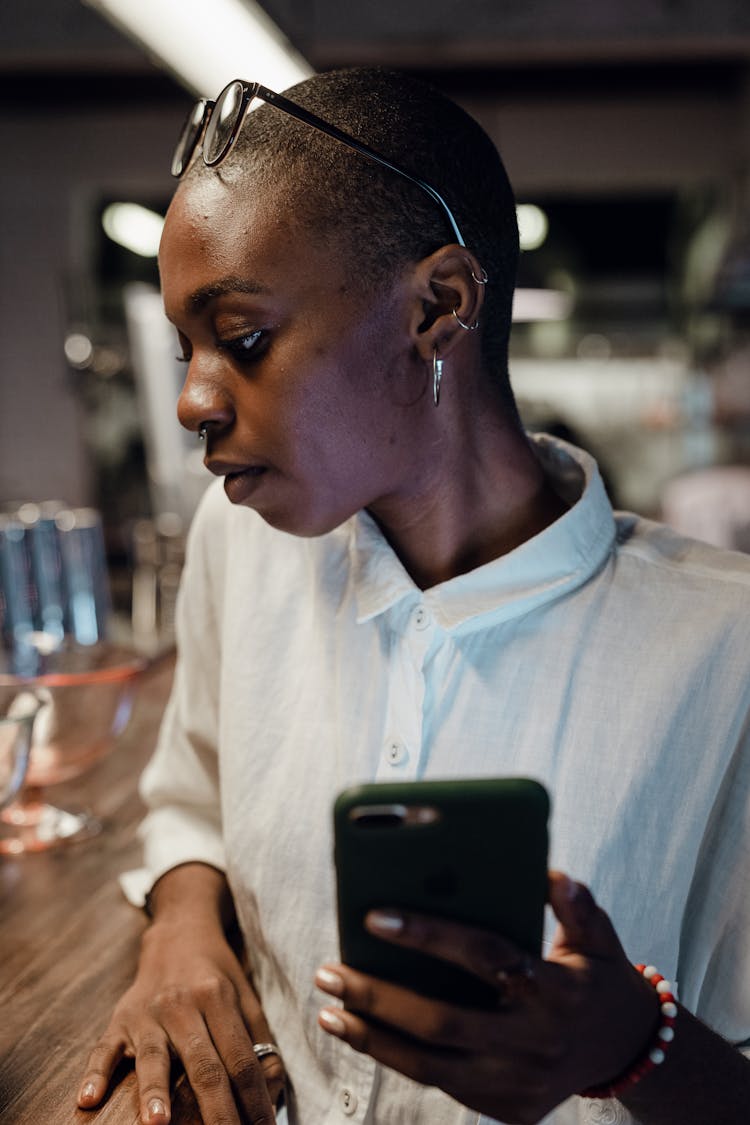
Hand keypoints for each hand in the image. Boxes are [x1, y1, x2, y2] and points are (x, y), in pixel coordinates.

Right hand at [78, 918, 282, 1123]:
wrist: (178, 934)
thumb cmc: (217, 975)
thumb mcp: (245, 996)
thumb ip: (260, 1041)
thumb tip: (273, 1092)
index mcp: (218, 999)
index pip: (240, 1059)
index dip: (254, 1099)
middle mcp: (183, 1005)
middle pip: (203, 1066)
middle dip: (217, 1112)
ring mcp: (148, 1013)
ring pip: (153, 1056)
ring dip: (155, 1092)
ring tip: (157, 1124)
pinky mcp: (119, 1019)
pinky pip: (104, 1048)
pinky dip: (95, 1074)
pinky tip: (88, 1100)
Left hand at [315, 872, 659, 1124]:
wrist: (627, 1049)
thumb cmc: (596, 975)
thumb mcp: (599, 934)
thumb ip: (575, 904)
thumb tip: (549, 874)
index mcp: (554, 990)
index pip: (483, 957)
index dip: (429, 936)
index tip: (375, 917)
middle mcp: (534, 1042)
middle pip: (441, 1020)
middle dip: (377, 996)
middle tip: (329, 971)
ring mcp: (519, 1083)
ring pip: (430, 1065)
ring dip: (372, 1036)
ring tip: (329, 1007)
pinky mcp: (508, 1109)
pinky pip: (440, 1083)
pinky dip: (396, 1058)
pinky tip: (361, 1032)